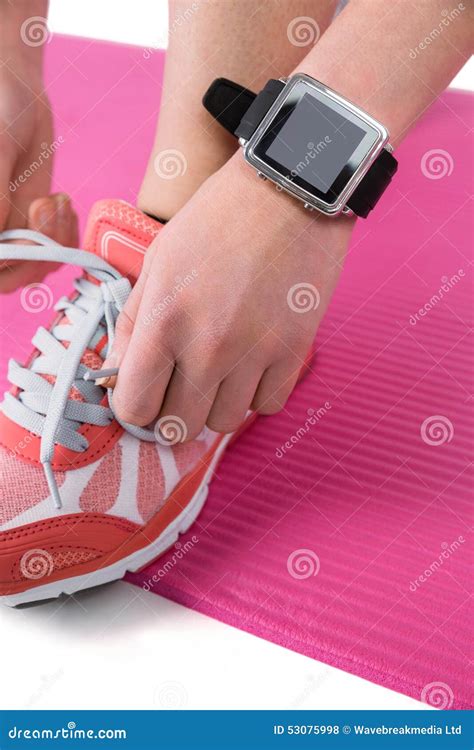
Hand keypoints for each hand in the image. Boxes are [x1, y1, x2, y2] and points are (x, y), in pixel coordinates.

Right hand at [0, 61, 69, 290]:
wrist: (16, 95)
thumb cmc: (0, 112)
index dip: (10, 261)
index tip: (28, 230)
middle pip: (10, 278)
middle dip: (38, 253)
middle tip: (47, 206)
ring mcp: (9, 234)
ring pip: (35, 271)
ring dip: (56, 243)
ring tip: (57, 201)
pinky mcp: (33, 229)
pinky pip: (54, 254)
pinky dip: (66, 236)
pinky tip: (63, 203)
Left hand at [109, 157, 353, 439]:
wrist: (286, 190)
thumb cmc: (215, 221)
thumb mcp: (156, 263)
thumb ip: (132, 326)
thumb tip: (117, 378)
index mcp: (162, 321)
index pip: (135, 408)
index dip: (135, 408)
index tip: (145, 396)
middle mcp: (206, 347)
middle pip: (179, 426)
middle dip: (173, 413)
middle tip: (181, 386)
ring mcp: (253, 353)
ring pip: (225, 423)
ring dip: (216, 404)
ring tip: (220, 372)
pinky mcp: (293, 351)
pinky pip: (268, 406)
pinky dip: (257, 394)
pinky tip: (253, 366)